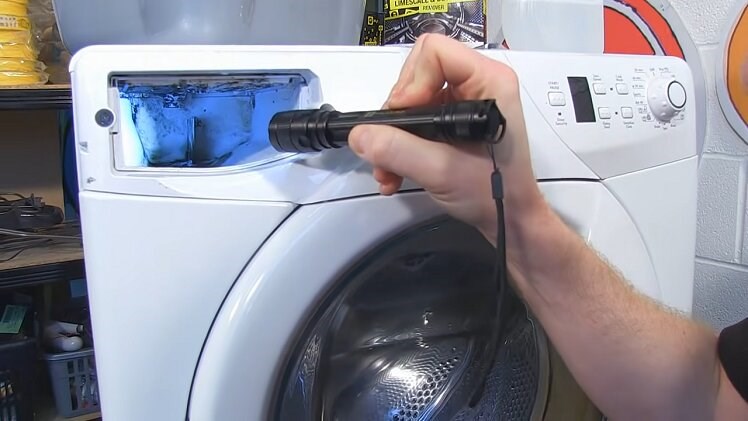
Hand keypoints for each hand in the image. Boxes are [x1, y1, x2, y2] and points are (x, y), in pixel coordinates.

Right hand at [348, 34, 547, 245]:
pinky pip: (412, 119)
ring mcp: (462, 103)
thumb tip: (361, 135)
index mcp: (487, 81)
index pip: (434, 52)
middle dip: (396, 114)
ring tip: (388, 169)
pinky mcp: (451, 121)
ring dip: (391, 136)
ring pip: (409, 100)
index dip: (411, 83)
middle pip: (415, 74)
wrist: (508, 220)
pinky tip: (394, 172)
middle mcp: (476, 85)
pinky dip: (398, 145)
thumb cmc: (495, 192)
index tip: (404, 117)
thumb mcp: (441, 170)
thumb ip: (397, 150)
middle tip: (390, 143)